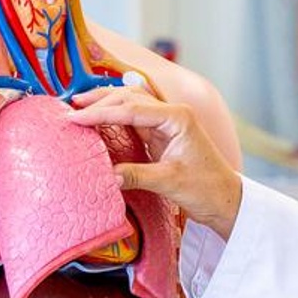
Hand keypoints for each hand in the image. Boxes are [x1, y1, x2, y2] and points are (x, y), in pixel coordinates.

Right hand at [70, 87, 243, 238]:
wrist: (226, 199)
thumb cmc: (206, 188)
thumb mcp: (169, 182)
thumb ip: (136, 175)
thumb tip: (106, 176)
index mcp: (177, 118)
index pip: (131, 109)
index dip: (101, 113)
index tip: (75, 118)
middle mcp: (172, 114)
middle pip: (129, 98)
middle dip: (100, 101)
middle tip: (71, 109)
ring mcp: (166, 123)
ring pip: (130, 104)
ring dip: (105, 104)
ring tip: (78, 107)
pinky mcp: (161, 135)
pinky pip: (133, 119)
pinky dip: (114, 117)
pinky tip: (97, 119)